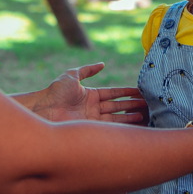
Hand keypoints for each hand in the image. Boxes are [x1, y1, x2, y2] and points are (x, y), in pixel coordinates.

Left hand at [20, 62, 146, 123]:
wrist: (44, 109)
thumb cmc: (56, 91)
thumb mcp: (72, 75)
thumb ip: (88, 70)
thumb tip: (102, 64)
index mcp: (90, 95)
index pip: (113, 93)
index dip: (126, 93)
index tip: (139, 92)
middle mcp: (93, 108)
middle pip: (117, 106)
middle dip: (132, 105)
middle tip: (147, 104)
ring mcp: (92, 119)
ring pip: (116, 117)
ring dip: (130, 116)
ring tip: (145, 115)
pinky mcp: (90, 129)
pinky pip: (109, 127)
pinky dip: (121, 127)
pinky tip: (132, 125)